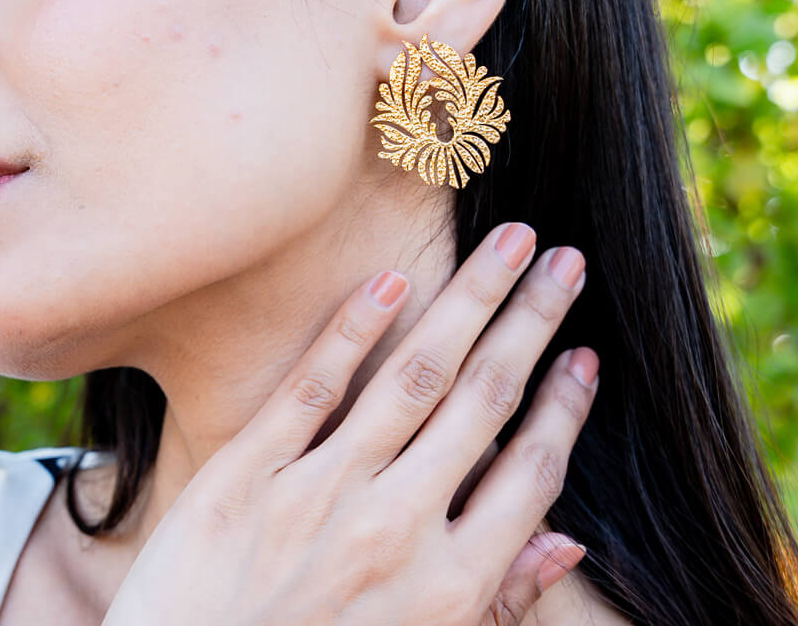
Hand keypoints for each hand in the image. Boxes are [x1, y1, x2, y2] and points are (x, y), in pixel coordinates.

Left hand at [102, 223, 597, 624]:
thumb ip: (498, 602)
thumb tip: (570, 542)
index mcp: (447, 588)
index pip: (529, 472)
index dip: (564, 405)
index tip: (586, 351)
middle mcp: (394, 530)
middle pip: (482, 401)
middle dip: (532, 322)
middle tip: (566, 259)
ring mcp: (319, 496)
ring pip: (412, 377)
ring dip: (469, 300)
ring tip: (510, 243)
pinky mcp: (247, 476)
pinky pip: (312, 388)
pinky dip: (353, 328)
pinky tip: (393, 276)